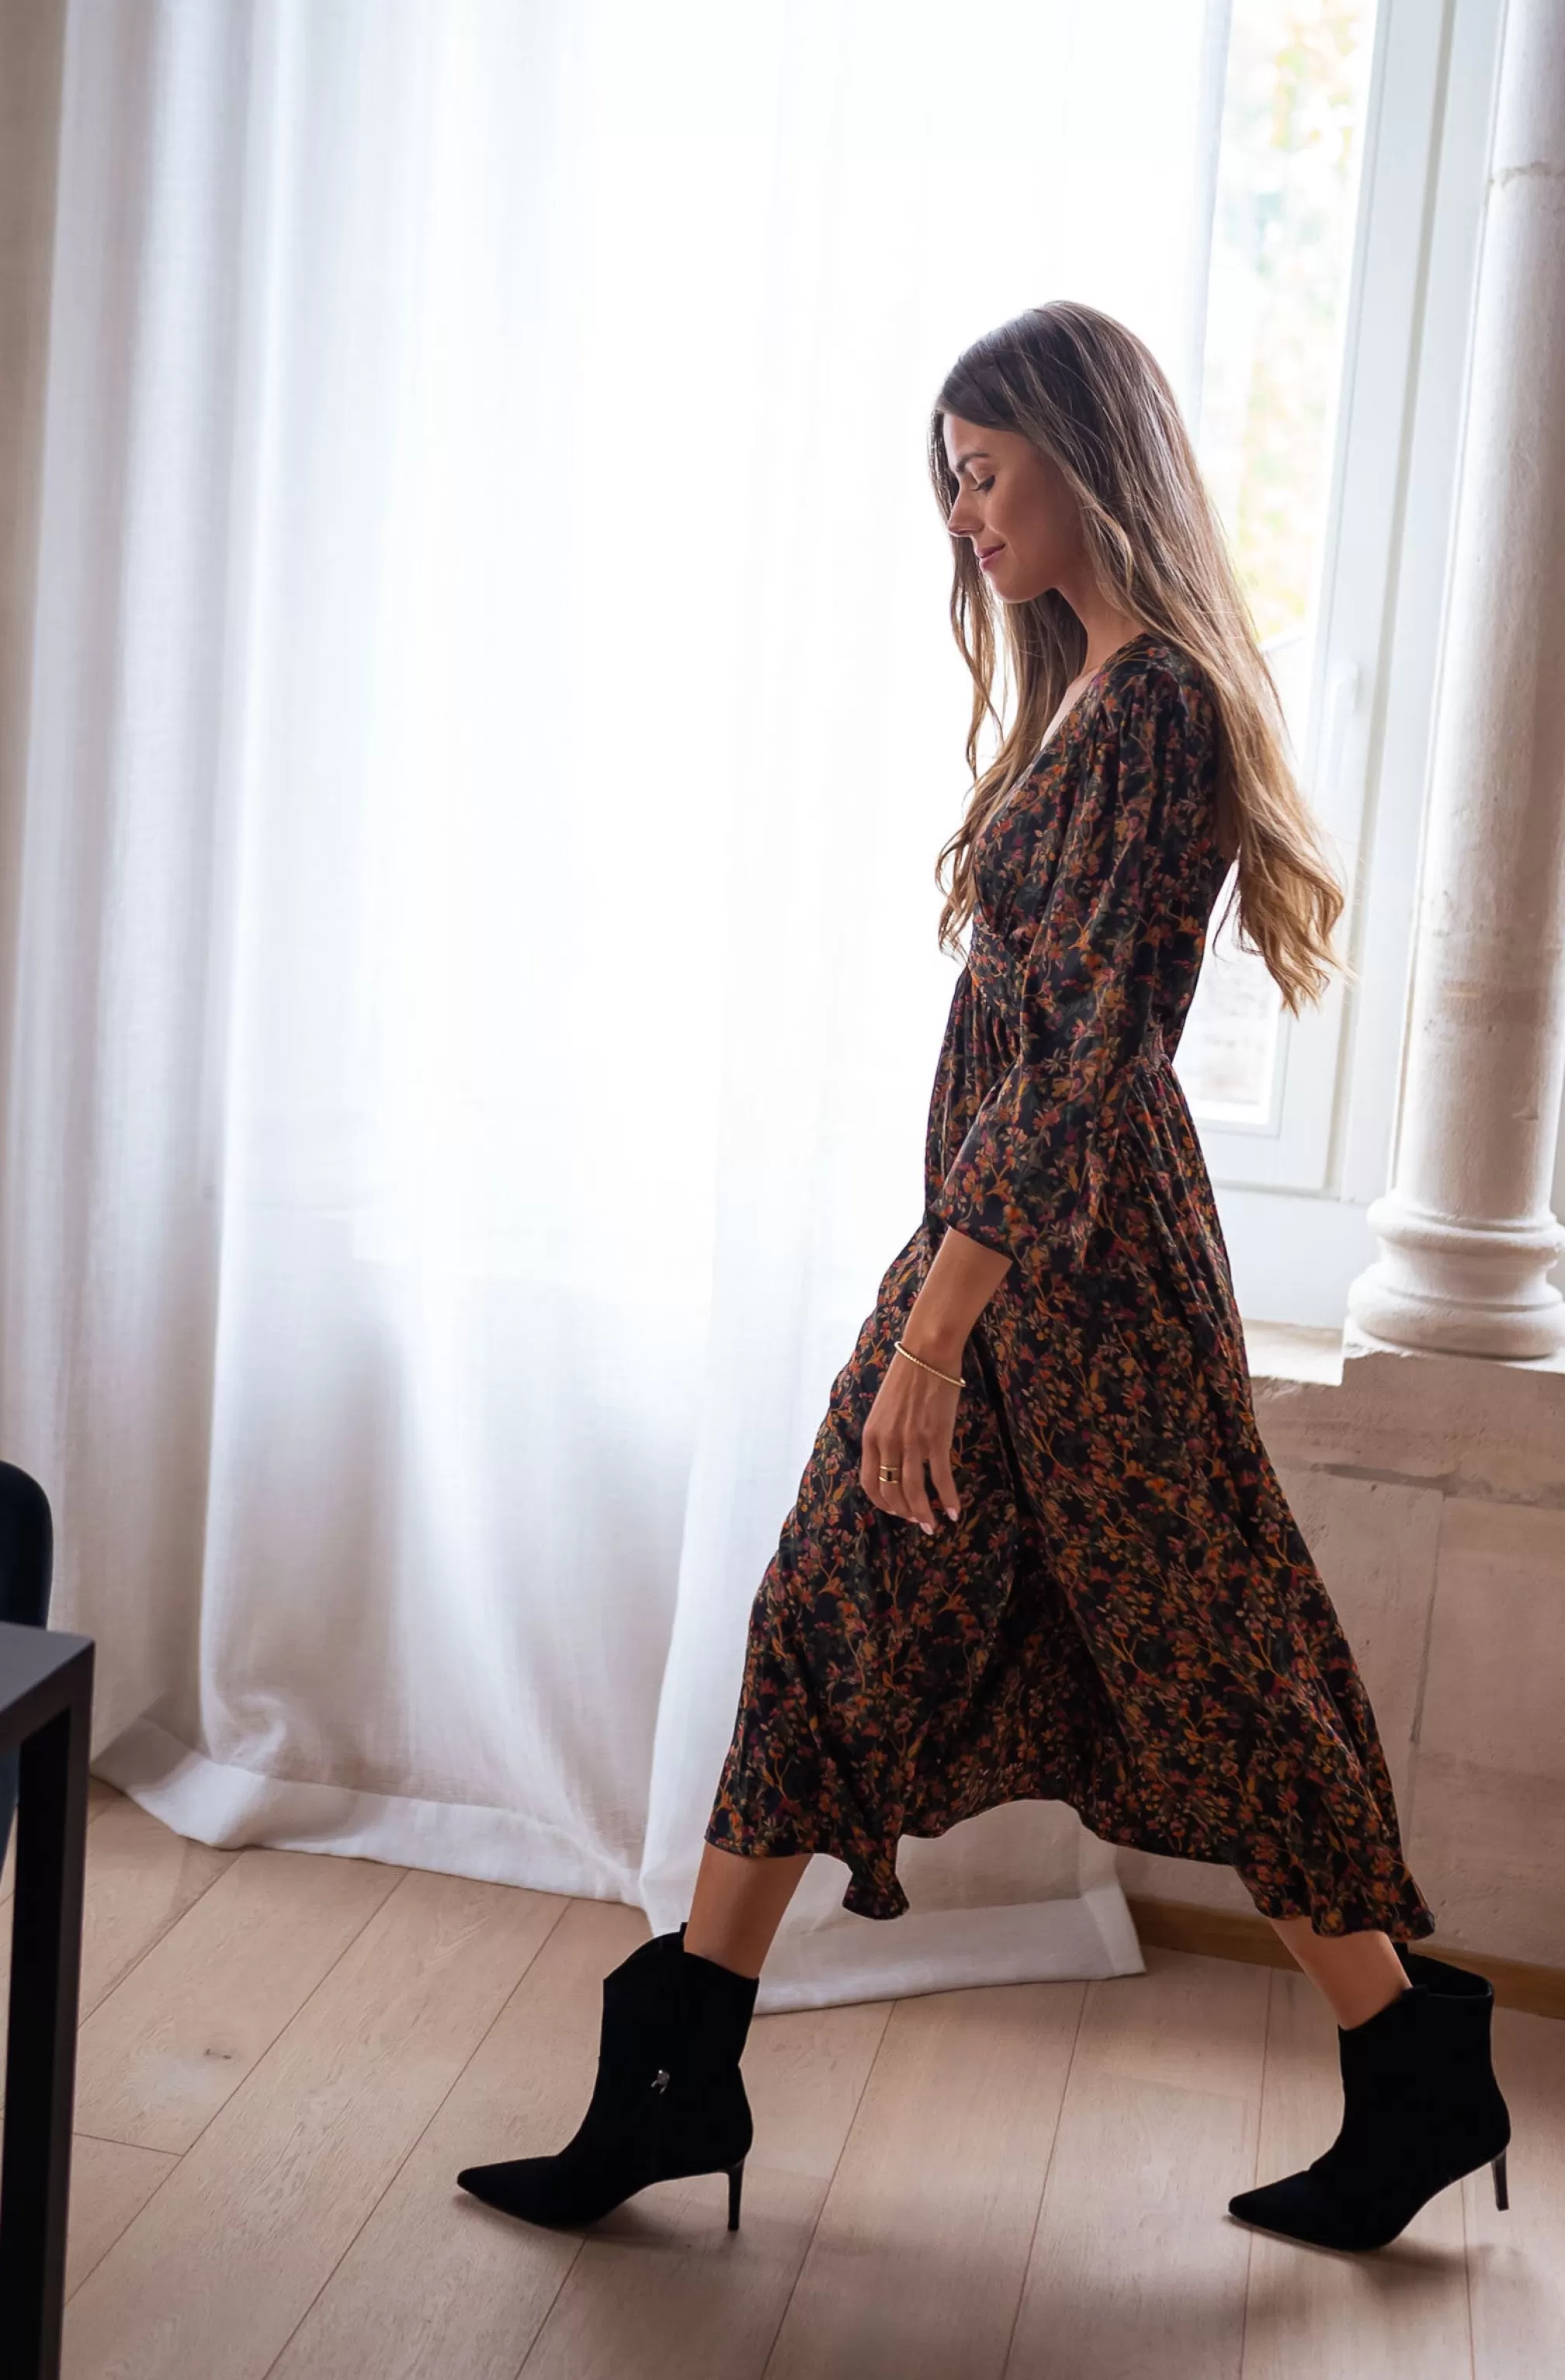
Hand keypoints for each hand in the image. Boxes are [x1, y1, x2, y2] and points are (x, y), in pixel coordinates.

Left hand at [861, 1341, 962, 1532]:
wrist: (927, 1353)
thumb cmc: (908, 1377)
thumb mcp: (883, 1409)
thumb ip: (884, 1436)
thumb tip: (892, 1460)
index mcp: (871, 1436)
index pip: (870, 1483)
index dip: (883, 1503)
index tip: (896, 1510)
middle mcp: (887, 1443)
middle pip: (891, 1492)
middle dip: (905, 1512)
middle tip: (919, 1521)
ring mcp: (912, 1442)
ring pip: (914, 1491)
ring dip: (924, 1514)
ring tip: (933, 1525)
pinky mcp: (936, 1439)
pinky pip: (940, 1478)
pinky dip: (949, 1499)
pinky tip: (955, 1511)